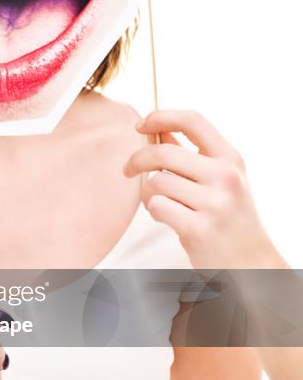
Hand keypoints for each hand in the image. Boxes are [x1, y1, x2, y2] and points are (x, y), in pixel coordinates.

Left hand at [123, 109, 282, 268]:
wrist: (251, 262)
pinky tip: (168, 217)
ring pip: (156, 182)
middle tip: (128, 170)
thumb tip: (160, 130)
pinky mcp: (199, 228)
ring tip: (161, 203)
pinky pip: (156, 206)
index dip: (160, 116)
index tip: (140, 125)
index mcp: (230, 159)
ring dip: (148, 193)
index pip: (192, 120)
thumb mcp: (222, 180)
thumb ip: (193, 155)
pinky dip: (154, 210)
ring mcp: (214, 203)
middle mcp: (225, 177)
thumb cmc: (230, 218)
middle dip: (137, 159)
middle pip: (163, 152)